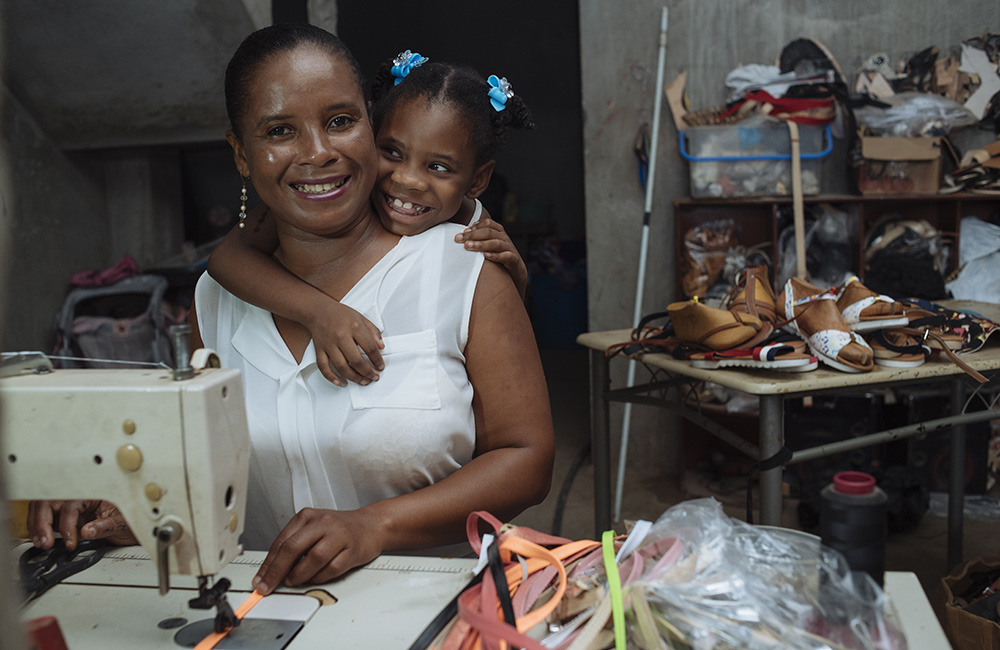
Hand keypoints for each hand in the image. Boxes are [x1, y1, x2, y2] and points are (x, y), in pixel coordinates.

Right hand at [27, 500, 137, 549]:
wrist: (135, 525)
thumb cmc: (131, 519)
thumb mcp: (122, 523)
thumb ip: (105, 526)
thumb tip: (86, 531)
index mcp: (94, 492)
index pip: (70, 505)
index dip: (67, 525)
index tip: (70, 542)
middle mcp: (79, 495)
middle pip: (49, 502)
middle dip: (42, 522)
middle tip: (45, 542)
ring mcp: (72, 504)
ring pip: (43, 507)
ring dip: (38, 524)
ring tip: (41, 542)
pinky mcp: (67, 514)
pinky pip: (47, 516)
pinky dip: (40, 526)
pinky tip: (42, 538)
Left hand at [252, 508, 383, 594]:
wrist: (371, 525)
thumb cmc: (339, 529)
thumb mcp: (313, 528)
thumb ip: (294, 544)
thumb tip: (272, 570)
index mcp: (308, 516)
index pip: (282, 541)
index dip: (268, 564)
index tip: (260, 579)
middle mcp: (323, 523)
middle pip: (293, 548)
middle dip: (276, 572)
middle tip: (267, 586)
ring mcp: (339, 535)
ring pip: (313, 558)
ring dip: (299, 575)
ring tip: (292, 581)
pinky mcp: (353, 550)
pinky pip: (332, 568)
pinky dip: (320, 577)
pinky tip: (314, 578)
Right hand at [307, 300, 384, 386]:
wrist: (317, 310)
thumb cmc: (339, 314)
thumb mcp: (361, 317)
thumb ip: (373, 331)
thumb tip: (381, 346)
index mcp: (353, 327)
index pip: (369, 347)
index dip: (377, 360)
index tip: (380, 366)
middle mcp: (341, 337)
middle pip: (356, 360)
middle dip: (367, 372)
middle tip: (374, 377)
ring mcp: (329, 345)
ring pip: (341, 367)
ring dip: (354, 377)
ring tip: (363, 381)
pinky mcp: (319, 350)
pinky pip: (323, 367)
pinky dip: (331, 377)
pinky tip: (340, 382)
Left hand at [455, 218, 528, 298]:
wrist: (517, 272)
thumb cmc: (499, 257)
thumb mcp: (490, 245)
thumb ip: (480, 238)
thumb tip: (463, 233)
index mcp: (499, 232)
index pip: (488, 223)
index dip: (475, 226)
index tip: (463, 232)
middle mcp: (504, 238)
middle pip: (488, 232)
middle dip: (472, 234)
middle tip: (459, 238)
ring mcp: (510, 248)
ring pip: (495, 243)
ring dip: (481, 244)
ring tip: (468, 246)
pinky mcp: (514, 260)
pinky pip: (506, 256)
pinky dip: (496, 255)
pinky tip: (485, 256)